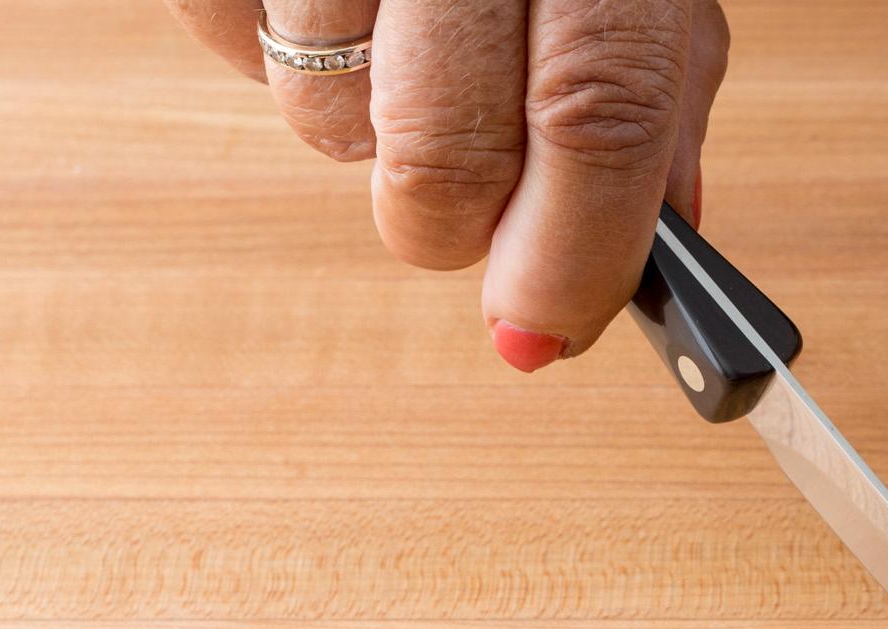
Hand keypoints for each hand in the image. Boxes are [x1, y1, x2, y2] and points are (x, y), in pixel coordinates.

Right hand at [165, 0, 728, 371]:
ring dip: (367, 138)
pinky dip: (277, 62)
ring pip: (325, 121)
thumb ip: (657, 101)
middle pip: (444, 151)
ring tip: (405, 48)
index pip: (600, 115)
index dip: (571, 255)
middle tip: (470, 218)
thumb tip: (648, 254)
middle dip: (455, 232)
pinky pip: (230, 46)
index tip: (541, 336)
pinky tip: (337, 4)